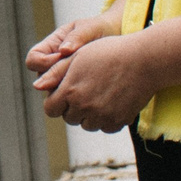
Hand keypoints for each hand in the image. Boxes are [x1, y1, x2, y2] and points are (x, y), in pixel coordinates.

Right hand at [25, 10, 120, 92]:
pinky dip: (81, 98)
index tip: (62, 57)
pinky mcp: (77, 90)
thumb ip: (76, 37)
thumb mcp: (88, 28)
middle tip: (78, 75)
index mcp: (50, 48)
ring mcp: (65, 79)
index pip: (33, 60)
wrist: (116, 41)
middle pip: (42, 80)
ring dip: (69, 92)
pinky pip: (72, 99)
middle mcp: (53, 66)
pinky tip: (96, 92)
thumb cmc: (98, 31)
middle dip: (57, 80)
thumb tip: (63, 51)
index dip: (43, 62)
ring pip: (56, 93)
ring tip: (90, 84)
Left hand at [39, 31, 154, 132]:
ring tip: (98, 94)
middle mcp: (84, 108)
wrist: (143, 61)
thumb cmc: (107, 52)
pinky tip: (111, 102)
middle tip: (84, 90)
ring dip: (89, 114)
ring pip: (87, 125)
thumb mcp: (76, 57)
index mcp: (70, 91)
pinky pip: (105, 128)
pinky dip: (106, 119)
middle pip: (69, 118)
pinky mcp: (119, 122)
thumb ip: (54, 73)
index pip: (50, 109)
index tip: (63, 92)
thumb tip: (37, 86)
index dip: (55, 100)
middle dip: (72, 107)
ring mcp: (102, 117)